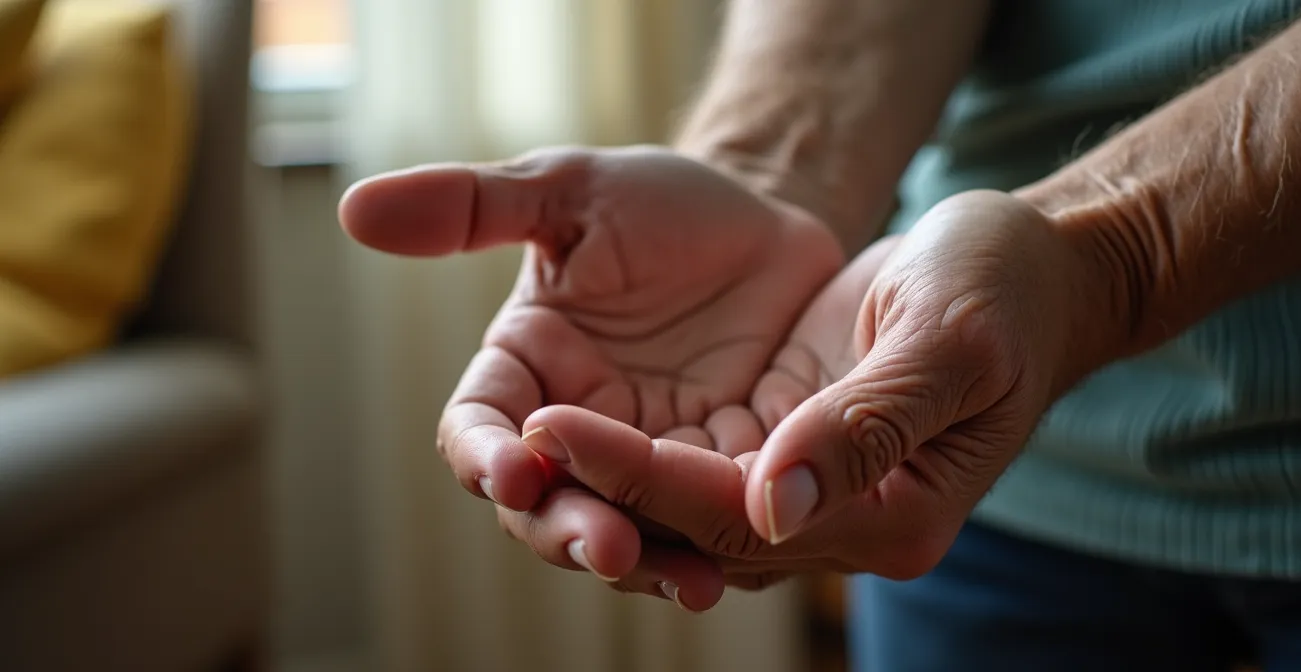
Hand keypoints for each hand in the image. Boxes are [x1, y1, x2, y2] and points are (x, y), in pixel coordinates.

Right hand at [338, 145, 843, 602]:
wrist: (771, 222)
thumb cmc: (661, 205)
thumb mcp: (571, 190)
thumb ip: (471, 206)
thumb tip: (353, 206)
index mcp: (527, 367)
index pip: (480, 426)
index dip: (484, 455)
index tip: (509, 470)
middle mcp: (578, 428)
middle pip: (547, 503)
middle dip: (567, 530)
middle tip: (607, 546)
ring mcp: (651, 459)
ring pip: (629, 530)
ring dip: (647, 562)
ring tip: (688, 581)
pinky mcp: (723, 475)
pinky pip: (712, 522)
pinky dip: (719, 546)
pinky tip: (737, 565)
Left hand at [507, 190, 1102, 606]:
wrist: (1031, 269)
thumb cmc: (1003, 291)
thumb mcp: (948, 339)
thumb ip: (866, 424)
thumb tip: (771, 508)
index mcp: (894, 513)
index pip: (734, 512)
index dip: (639, 475)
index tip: (550, 427)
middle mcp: (851, 524)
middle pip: (700, 529)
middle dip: (604, 490)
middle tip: (512, 444)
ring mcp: (822, 495)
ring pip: (692, 512)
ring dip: (610, 481)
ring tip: (521, 442)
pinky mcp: (798, 452)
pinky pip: (704, 474)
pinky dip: (642, 457)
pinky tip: (578, 430)